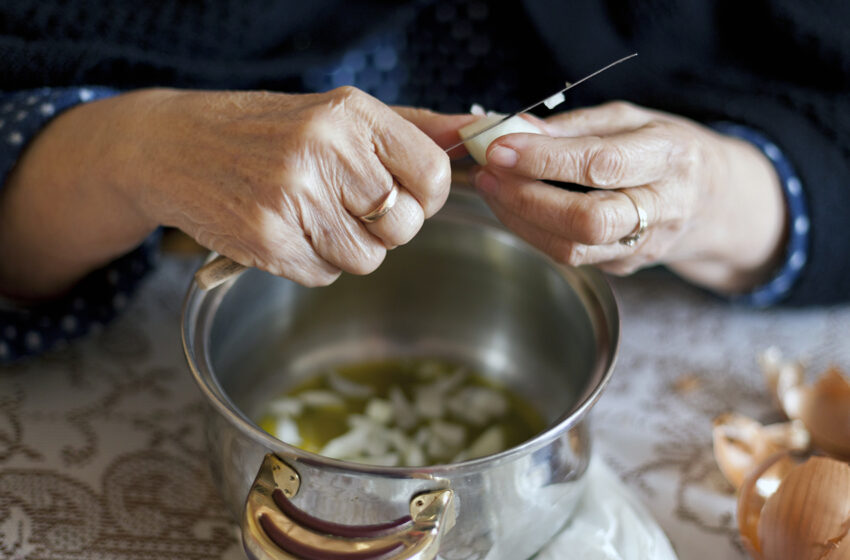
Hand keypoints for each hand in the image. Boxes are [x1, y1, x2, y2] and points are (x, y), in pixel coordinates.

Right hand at [0, 87, 471, 296]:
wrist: (174, 147)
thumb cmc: (265, 131)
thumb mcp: (337, 114)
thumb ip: (410, 128)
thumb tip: (474, 134)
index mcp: (351, 114)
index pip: (434, 175)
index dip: (426, 197)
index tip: (405, 194)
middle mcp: (325, 150)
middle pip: (404, 226)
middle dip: (384, 227)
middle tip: (347, 205)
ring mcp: (293, 197)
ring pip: (366, 259)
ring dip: (346, 248)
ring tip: (310, 216)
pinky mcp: (267, 238)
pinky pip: (323, 276)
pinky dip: (311, 263)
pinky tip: (285, 231)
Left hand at [471, 101, 787, 292]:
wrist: (716, 200)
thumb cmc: (667, 150)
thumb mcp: (632, 119)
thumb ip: (574, 126)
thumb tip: (515, 128)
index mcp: (669, 155)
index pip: (601, 163)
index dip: (544, 159)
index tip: (500, 148)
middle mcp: (663, 206)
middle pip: (587, 219)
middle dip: (527, 197)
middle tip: (489, 172)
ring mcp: (644, 245)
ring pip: (573, 248)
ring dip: (520, 218)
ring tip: (491, 187)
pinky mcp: (625, 266)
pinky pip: (569, 256)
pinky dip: (532, 231)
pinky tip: (512, 206)